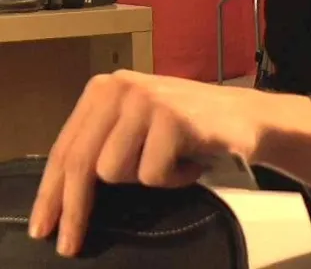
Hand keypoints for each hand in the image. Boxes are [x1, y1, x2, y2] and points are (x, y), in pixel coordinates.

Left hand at [28, 69, 265, 256]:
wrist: (246, 116)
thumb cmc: (188, 128)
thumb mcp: (135, 125)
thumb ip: (101, 141)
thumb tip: (60, 193)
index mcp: (106, 87)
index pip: (67, 146)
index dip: (50, 192)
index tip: (43, 228)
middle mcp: (122, 86)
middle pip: (81, 162)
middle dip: (74, 209)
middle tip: (70, 245)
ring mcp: (148, 100)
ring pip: (114, 171)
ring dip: (145, 179)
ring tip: (171, 164)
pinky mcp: (173, 117)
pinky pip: (152, 174)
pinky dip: (174, 179)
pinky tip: (191, 162)